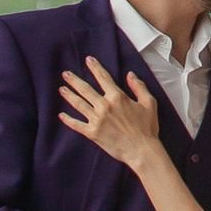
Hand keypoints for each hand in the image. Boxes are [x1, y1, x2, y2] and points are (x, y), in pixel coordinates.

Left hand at [59, 57, 164, 173]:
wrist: (141, 150)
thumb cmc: (147, 127)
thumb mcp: (149, 103)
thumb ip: (139, 87)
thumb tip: (130, 74)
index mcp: (117, 97)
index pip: (103, 78)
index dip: (95, 67)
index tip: (88, 60)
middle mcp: (104, 106)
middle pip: (85, 89)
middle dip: (74, 80)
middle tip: (65, 74)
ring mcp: (97, 120)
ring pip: (79, 104)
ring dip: (69, 95)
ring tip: (62, 89)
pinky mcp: (93, 133)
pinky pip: (77, 125)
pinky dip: (68, 120)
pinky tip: (61, 115)